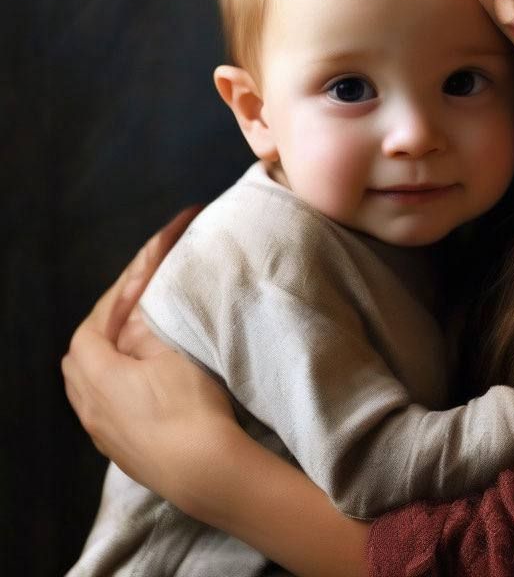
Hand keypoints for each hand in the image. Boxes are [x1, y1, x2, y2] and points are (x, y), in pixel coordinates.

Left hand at [61, 207, 236, 510]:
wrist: (204, 472)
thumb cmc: (188, 405)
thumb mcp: (172, 349)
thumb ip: (149, 320)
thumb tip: (140, 303)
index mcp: (95, 371)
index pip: (100, 315)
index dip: (125, 286)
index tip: (152, 264)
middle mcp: (88, 402)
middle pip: (85, 346)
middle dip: (111, 314)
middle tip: (142, 293)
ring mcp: (102, 430)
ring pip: (92, 376)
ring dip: (113, 347)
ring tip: (142, 331)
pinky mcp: (122, 447)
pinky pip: (107, 400)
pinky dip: (121, 375)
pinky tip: (147, 374)